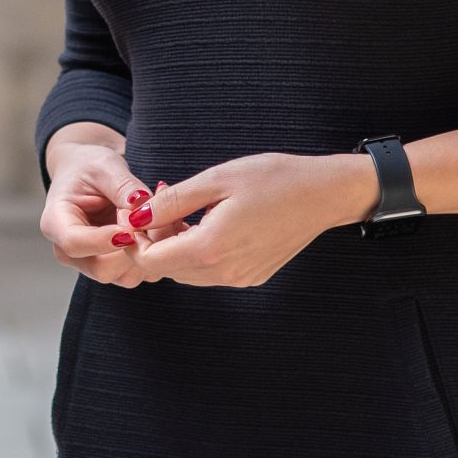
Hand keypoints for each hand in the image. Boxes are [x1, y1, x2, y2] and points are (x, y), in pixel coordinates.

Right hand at [40, 139, 175, 289]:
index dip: (104, 240)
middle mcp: (69, 251)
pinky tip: (160, 228)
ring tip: (158, 218)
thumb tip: (141, 203)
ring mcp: (92, 263)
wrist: (89, 176)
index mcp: (55, 223)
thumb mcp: (104, 165)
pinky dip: (156, 254)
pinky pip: (140, 273)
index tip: (131, 229)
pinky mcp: (115, 268)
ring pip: (125, 276)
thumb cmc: (89, 168)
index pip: (74, 243)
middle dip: (133, 248)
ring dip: (149, 251)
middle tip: (148, 216)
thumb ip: (122, 184)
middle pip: (102, 269)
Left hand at [122, 152, 373, 287]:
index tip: (136, 213)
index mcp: (210, 249)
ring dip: (175, 247)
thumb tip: (135, 216)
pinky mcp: (252, 276)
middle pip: (166, 270)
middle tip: (161, 204)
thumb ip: (172, 201)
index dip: (134, 240)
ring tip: (184, 210)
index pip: (149, 262)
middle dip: (154, 241)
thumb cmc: (271, 178)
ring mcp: (240, 278)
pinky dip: (197, 252)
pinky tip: (207, 222)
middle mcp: (224, 273)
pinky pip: (210, 272)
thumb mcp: (215, 180)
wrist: (322, 194)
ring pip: (187, 273)